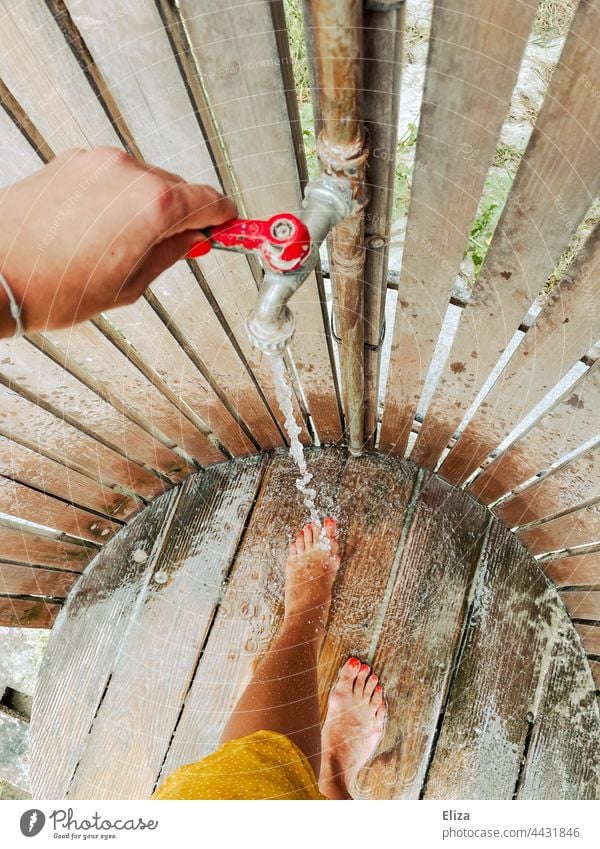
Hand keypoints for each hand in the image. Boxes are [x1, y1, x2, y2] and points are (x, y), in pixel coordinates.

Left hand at [0, 147, 236, 335]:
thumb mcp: (127, 286)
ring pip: (146, 181)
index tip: (227, 226)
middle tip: (181, 244)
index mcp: (152, 205)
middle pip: (179, 188)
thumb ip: (168, 255)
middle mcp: (127, 173)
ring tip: (130, 245)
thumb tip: (190, 242)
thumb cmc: (50, 286)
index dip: (223, 218)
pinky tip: (104, 230)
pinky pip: (114, 177)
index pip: (209, 201)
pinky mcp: (72, 161)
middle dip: (184, 215)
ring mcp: (97, 163)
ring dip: (150, 206)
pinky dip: (119, 198)